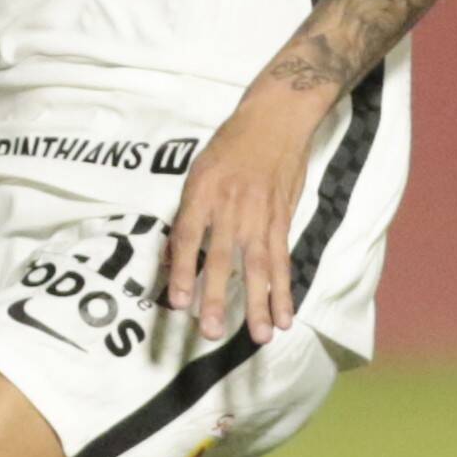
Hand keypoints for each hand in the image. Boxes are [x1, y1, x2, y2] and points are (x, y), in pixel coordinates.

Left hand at [161, 88, 324, 342]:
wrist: (275, 120)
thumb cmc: (231, 146)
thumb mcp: (199, 171)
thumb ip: (190, 215)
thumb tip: (172, 257)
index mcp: (202, 194)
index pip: (187, 238)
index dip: (182, 271)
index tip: (179, 304)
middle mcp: (230, 208)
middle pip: (221, 259)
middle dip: (217, 297)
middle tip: (211, 331)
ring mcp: (259, 216)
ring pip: (258, 266)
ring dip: (259, 303)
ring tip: (259, 336)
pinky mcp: (282, 220)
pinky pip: (282, 260)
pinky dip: (283, 290)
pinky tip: (284, 315)